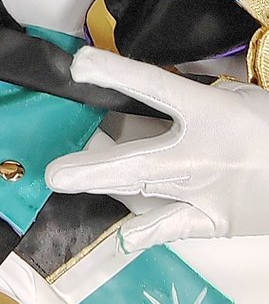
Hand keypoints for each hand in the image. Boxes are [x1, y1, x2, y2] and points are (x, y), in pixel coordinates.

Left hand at [45, 46, 268, 251]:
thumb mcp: (248, 96)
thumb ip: (209, 88)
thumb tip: (173, 78)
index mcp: (213, 114)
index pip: (154, 87)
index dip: (114, 74)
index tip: (80, 65)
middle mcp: (201, 155)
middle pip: (137, 159)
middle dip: (93, 163)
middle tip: (53, 170)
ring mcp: (206, 194)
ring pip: (145, 191)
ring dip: (104, 186)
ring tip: (66, 183)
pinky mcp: (216, 222)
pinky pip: (176, 228)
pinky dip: (148, 233)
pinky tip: (122, 237)